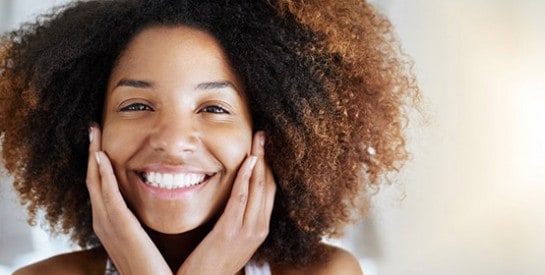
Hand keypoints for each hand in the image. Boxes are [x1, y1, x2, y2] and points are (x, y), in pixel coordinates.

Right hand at [86, 125, 171, 274]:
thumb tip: (153, 199)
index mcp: (108, 221)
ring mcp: (108, 224)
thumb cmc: (150, 265)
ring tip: (94, 133)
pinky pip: (108, 196)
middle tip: (93, 128)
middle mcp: (103, 221)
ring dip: (94, 155)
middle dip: (92, 152)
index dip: (97, 161)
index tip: (100, 141)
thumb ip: (138, 219)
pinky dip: (103, 175)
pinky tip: (102, 157)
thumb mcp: (141, 236)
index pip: (99, 185)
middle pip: (92, 179)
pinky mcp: (120, 227)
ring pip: (95, 182)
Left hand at [176, 131, 276, 274]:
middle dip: (267, 157)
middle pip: (269, 185)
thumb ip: (237, 218)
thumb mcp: (232, 239)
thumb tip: (234, 196)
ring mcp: (248, 230)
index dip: (269, 166)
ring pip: (259, 188)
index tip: (264, 147)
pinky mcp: (231, 230)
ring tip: (258, 140)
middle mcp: (259, 228)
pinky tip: (247, 160)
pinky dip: (246, 177)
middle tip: (263, 135)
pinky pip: (241, 198)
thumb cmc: (213, 262)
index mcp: (260, 228)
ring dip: (259, 160)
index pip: (270, 191)